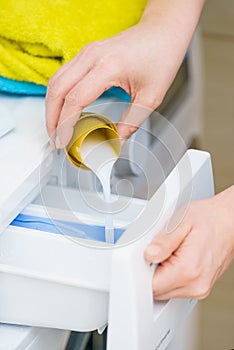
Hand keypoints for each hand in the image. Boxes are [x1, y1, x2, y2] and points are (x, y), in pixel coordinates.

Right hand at [45, 0, 204, 147]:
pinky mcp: (86, 53)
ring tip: (55, 129)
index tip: (64, 141)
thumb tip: (116, 142)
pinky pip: (63, 75)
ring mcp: (86, 52)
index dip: (65, 124)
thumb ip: (131, 123)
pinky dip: (58, 95)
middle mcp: (92, 56)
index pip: (75, 99)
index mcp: (108, 67)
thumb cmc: (161, 58)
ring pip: (55, 81)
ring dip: (51, 106)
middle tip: (55, 140)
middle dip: (51, 118)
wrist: (163, 32)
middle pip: (57, 89)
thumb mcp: (151, 97)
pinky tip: (62, 109)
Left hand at [144, 185, 233, 299]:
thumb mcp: (181, 221)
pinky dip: (171, 276)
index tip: (148, 254)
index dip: (143, 269)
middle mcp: (195, 285)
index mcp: (188, 270)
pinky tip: (177, 258)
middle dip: (151, 271)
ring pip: (165, 291)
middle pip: (157, 290)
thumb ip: (163, 241)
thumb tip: (148, 255)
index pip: (151, 285)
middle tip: (160, 249)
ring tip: (172, 251)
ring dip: (161, 274)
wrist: (229, 221)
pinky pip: (175, 288)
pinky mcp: (200, 288)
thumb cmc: (209, 218)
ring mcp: (199, 289)